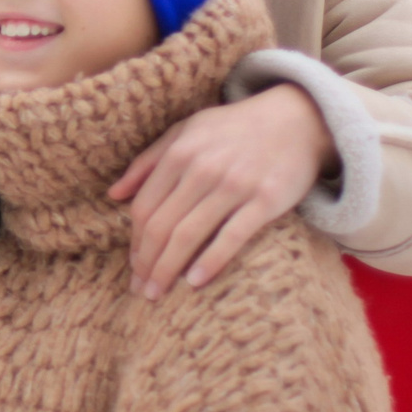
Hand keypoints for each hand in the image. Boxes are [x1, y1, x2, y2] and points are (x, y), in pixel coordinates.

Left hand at [110, 83, 334, 297]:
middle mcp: (202, 169)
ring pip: (189, 235)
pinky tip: (195, 282)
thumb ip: (148, 161)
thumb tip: (114, 194)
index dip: (135, 242)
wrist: (297, 119)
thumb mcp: (186, 131)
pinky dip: (210, 261)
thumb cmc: (234, 129)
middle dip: (146, 263)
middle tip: (141, 290)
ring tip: (158, 293)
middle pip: (161, 225)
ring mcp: (234, 185)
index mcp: (179, 153)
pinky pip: (232, 236)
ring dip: (168, 269)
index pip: (145, 207)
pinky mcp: (265, 200)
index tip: (134, 266)